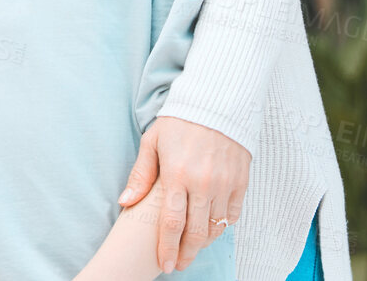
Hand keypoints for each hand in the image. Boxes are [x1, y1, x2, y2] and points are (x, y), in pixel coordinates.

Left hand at [118, 117, 249, 272]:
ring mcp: (224, 184)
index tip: (165, 264)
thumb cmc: (179, 121)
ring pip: (215, 228)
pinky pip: (232, 216)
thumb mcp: (153, 141)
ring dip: (202, 242)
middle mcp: (203, 183)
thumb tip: (125, 202)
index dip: (167, 248)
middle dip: (185, 254)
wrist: (217, 102)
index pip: (171, 222)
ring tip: (191, 248)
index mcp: (177, 173)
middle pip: (195, 232)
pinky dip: (222, 227)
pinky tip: (211, 229)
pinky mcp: (241, 182)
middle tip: (178, 265)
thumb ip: (141, 174)